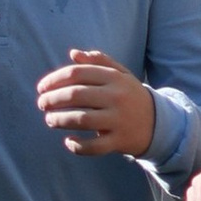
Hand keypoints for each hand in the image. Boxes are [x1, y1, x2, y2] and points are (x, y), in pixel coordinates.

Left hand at [36, 46, 156, 157]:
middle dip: (52, 99)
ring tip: (49, 120)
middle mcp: (116, 97)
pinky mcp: (119, 141)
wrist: (158, 123)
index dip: (54, 79)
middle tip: (41, 104)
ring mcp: (118, 120)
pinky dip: (77, 146)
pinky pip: (94, 146)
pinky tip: (68, 141)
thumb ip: (98, 61)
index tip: (41, 88)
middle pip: (76, 95)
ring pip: (81, 120)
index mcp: (114, 77)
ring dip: (59, 120)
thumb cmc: (130, 95)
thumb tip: (73, 54)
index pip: (77, 73)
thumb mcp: (120, 74)